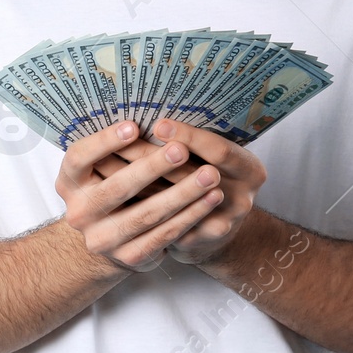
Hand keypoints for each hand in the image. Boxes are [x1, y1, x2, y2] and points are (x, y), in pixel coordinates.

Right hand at [54, 120, 224, 272]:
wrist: (107, 238)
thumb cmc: (108, 187)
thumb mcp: (98, 168)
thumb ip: (112, 149)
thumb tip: (145, 111)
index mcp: (68, 181)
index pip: (80, 157)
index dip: (105, 142)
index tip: (134, 126)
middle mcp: (79, 212)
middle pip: (117, 188)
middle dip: (153, 166)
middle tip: (182, 149)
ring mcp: (102, 239)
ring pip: (146, 214)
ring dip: (183, 193)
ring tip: (210, 175)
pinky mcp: (128, 256)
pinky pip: (164, 235)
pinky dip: (190, 216)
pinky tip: (209, 200)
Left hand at [97, 119, 266, 264]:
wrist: (213, 226)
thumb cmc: (206, 174)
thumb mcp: (213, 155)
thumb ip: (191, 140)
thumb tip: (147, 108)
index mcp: (250, 170)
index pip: (219, 151)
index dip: (188, 137)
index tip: (157, 124)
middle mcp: (242, 200)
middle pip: (191, 176)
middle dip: (152, 158)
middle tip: (119, 142)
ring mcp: (222, 225)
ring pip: (170, 202)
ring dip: (135, 180)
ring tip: (102, 163)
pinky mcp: (197, 244)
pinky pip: (161, 225)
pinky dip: (134, 206)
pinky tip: (107, 191)